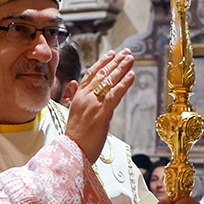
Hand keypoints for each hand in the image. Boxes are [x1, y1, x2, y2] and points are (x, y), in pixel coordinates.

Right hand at [65, 50, 134, 164]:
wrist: (72, 151)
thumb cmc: (75, 136)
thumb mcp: (73, 112)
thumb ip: (75, 96)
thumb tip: (74, 83)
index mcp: (78, 97)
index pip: (91, 74)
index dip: (102, 63)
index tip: (111, 54)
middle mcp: (85, 97)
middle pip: (102, 75)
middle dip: (115, 62)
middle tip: (126, 52)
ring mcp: (93, 104)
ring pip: (109, 82)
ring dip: (121, 68)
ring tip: (131, 58)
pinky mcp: (102, 114)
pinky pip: (114, 95)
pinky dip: (123, 84)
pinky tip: (131, 75)